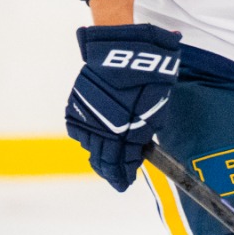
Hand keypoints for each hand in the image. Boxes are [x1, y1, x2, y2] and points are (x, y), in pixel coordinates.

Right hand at [64, 23, 180, 190]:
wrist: (122, 52)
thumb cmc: (148, 78)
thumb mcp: (156, 108)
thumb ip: (145, 132)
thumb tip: (137, 149)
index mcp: (128, 132)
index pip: (123, 163)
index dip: (124, 175)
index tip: (125, 182)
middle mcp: (105, 128)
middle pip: (103, 160)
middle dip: (110, 171)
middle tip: (115, 179)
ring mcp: (88, 117)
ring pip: (89, 146)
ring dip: (97, 154)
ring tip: (104, 161)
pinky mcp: (76, 105)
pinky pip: (78, 129)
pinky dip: (85, 137)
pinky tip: (92, 140)